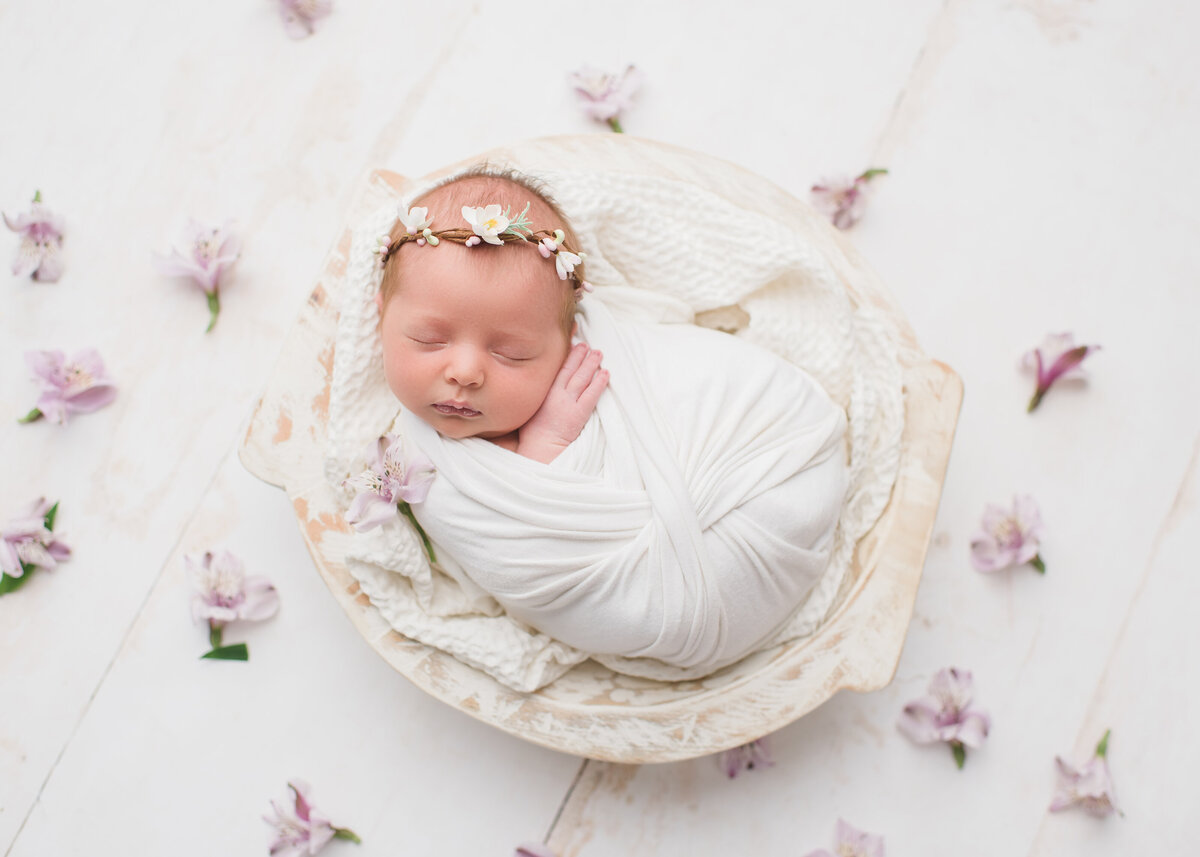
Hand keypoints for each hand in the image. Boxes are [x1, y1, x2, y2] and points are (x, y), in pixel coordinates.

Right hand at [517, 343, 608, 462]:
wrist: (539, 448)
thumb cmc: (531, 432)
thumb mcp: (526, 407)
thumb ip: (532, 393)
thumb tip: (532, 383)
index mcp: (543, 391)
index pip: (556, 368)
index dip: (564, 355)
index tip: (569, 343)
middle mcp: (556, 393)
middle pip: (570, 369)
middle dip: (579, 355)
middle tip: (586, 345)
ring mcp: (569, 402)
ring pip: (582, 378)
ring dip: (591, 364)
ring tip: (598, 353)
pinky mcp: (579, 413)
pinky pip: (592, 394)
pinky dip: (599, 382)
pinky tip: (605, 373)